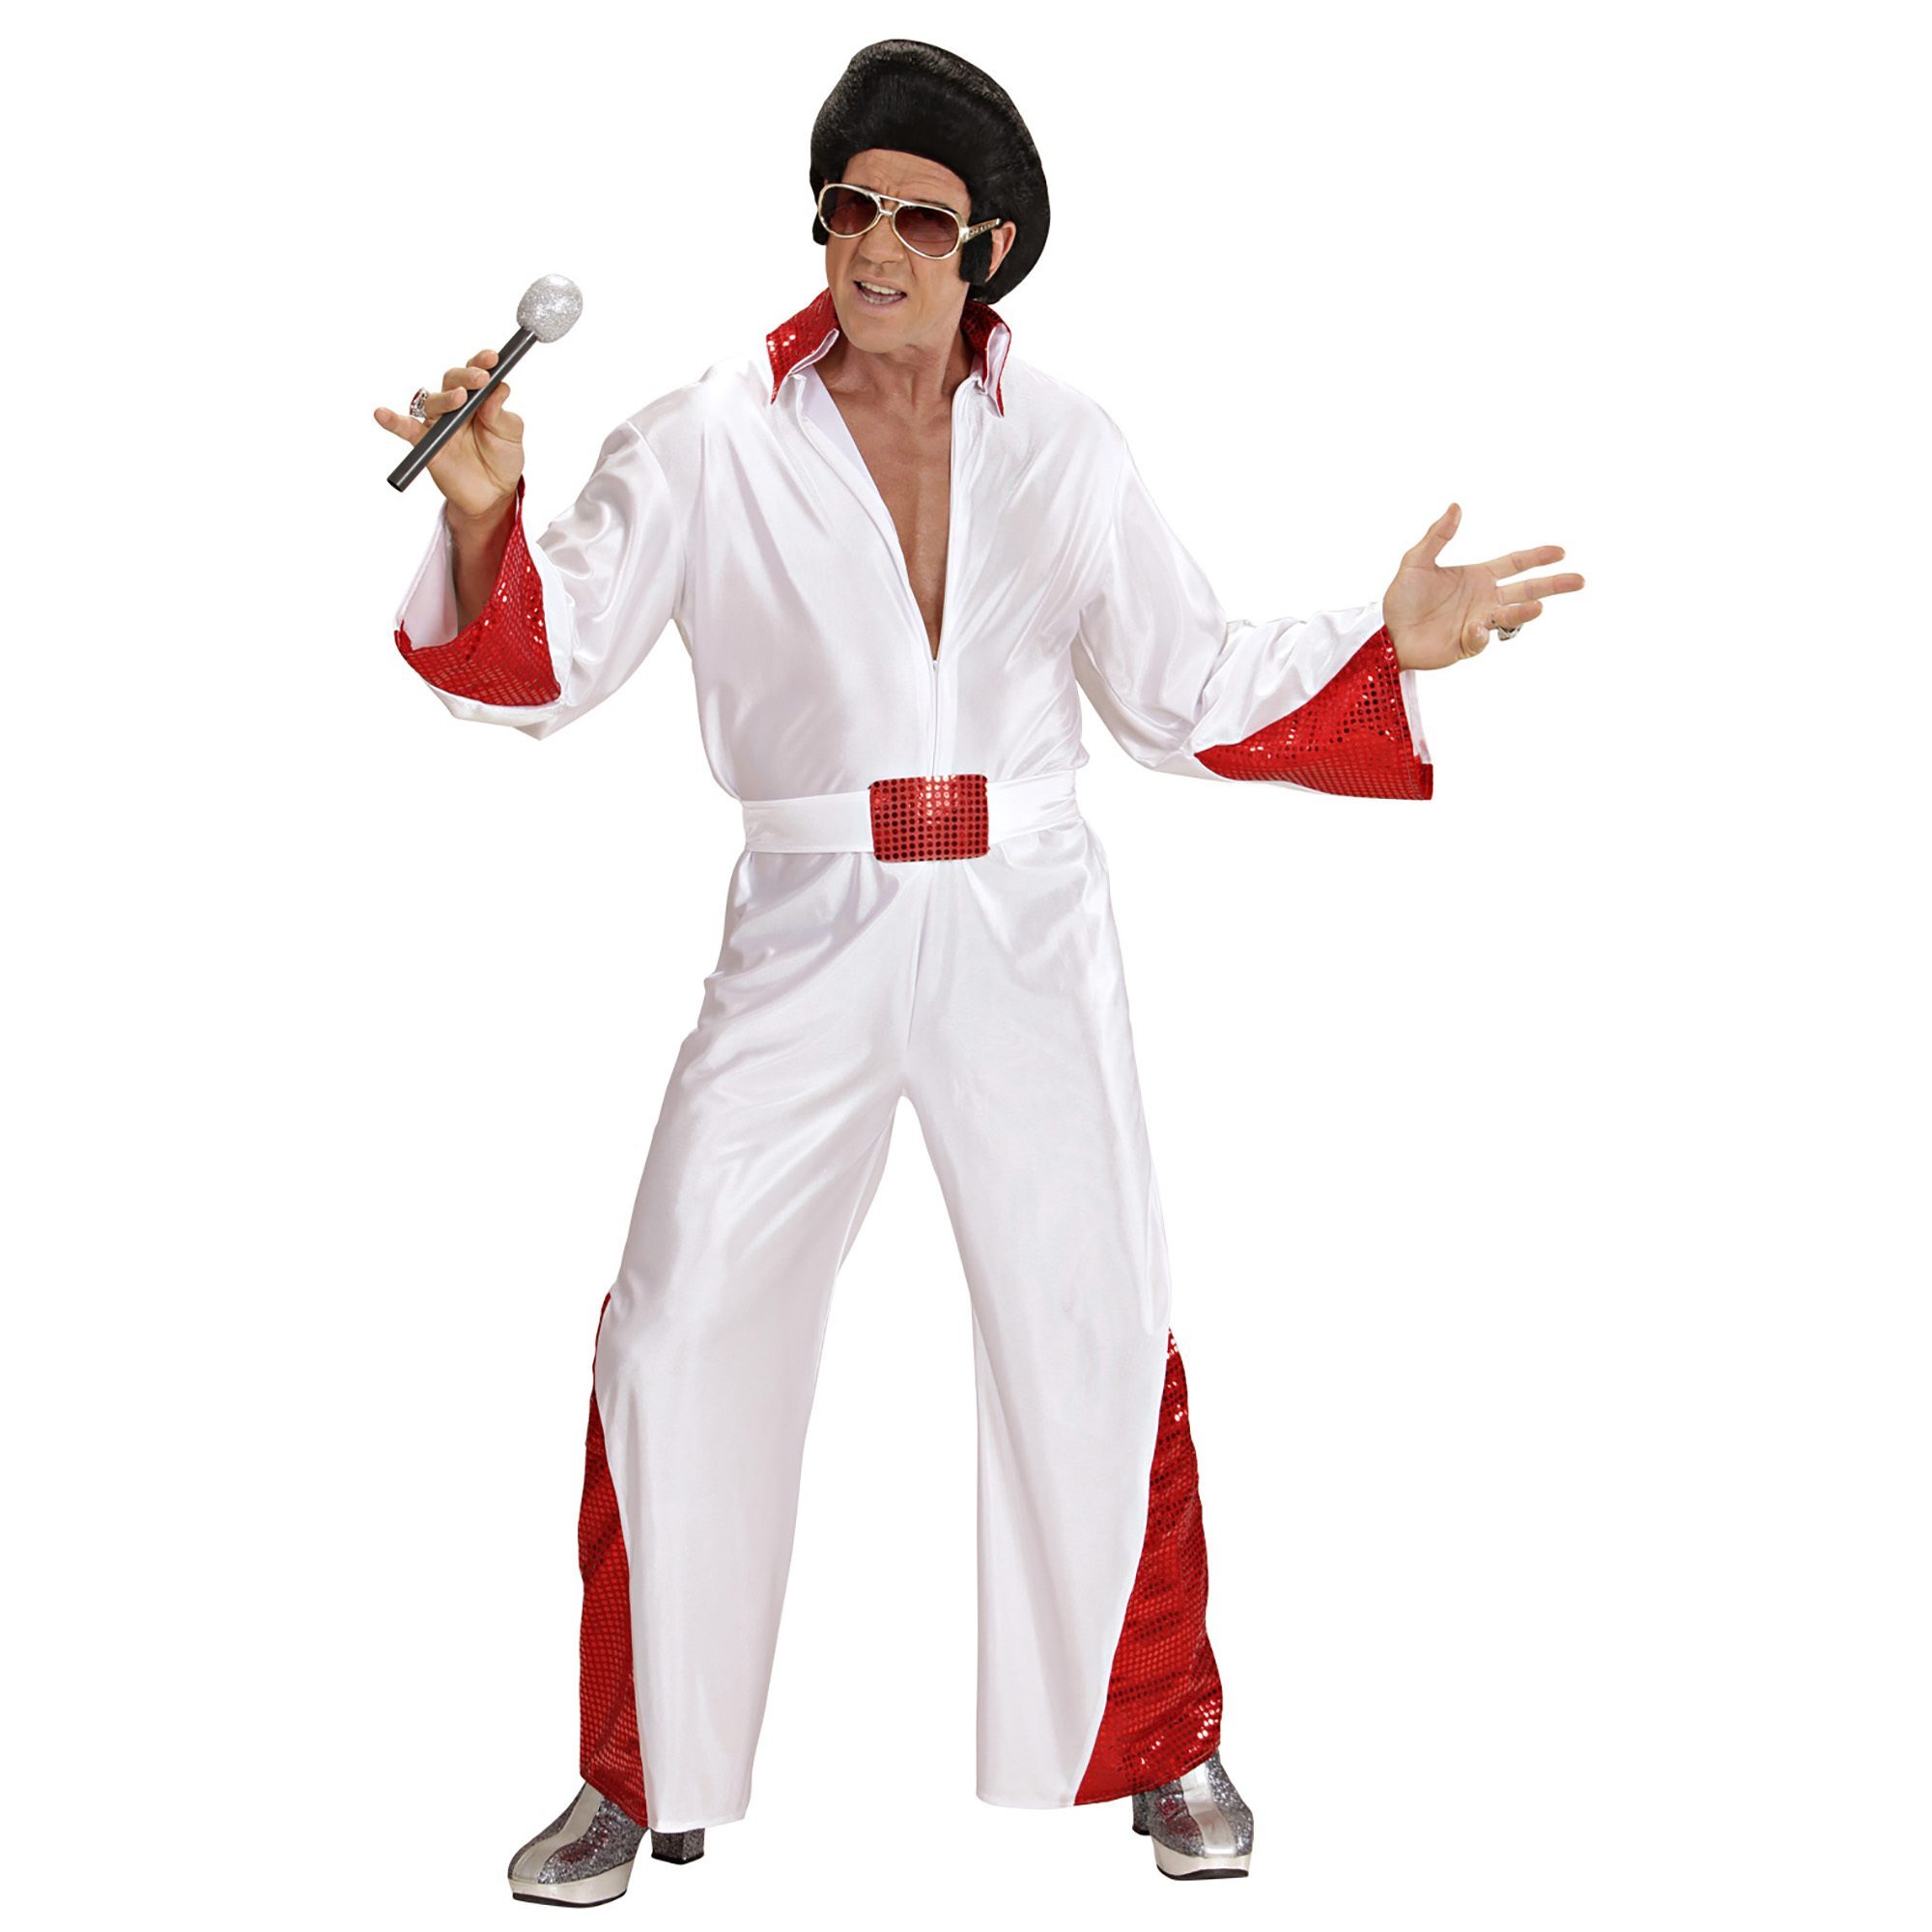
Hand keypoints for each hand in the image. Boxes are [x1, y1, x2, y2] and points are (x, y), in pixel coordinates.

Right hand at [373, 346, 524, 522]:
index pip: (475, 372)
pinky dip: (393, 421)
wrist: (494, 494)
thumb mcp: (511, 435)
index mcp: (478, 398)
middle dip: (466, 376)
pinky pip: (407, 429)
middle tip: (481, 379)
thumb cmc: (503, 459)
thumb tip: (499, 389)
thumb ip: (503, 414)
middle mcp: (455, 406)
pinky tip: (382, 414)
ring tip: (460, 398)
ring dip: (446, 397)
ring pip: (434, 402)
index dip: (482, 362)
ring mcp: (440, 423)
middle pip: (452, 381)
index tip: (493, 358)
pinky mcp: (427, 443)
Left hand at [1383, 503, 1584, 669]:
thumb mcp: (1416, 561)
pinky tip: (1472, 628)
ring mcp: (1479, 622)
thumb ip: (1437, 536)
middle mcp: (1484, 599)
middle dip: (1553, 584)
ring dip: (1526, 611)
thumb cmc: (1400, 598)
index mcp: (1477, 577)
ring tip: (1539, 606)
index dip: (1537, 557)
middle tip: (1579, 581)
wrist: (1385, 632)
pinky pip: (1482, 640)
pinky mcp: (1467, 645)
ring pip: (1511, 616)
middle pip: (1527, 589)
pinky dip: (1481, 634)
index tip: (1561, 551)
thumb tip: (1456, 507)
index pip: (1515, 564)